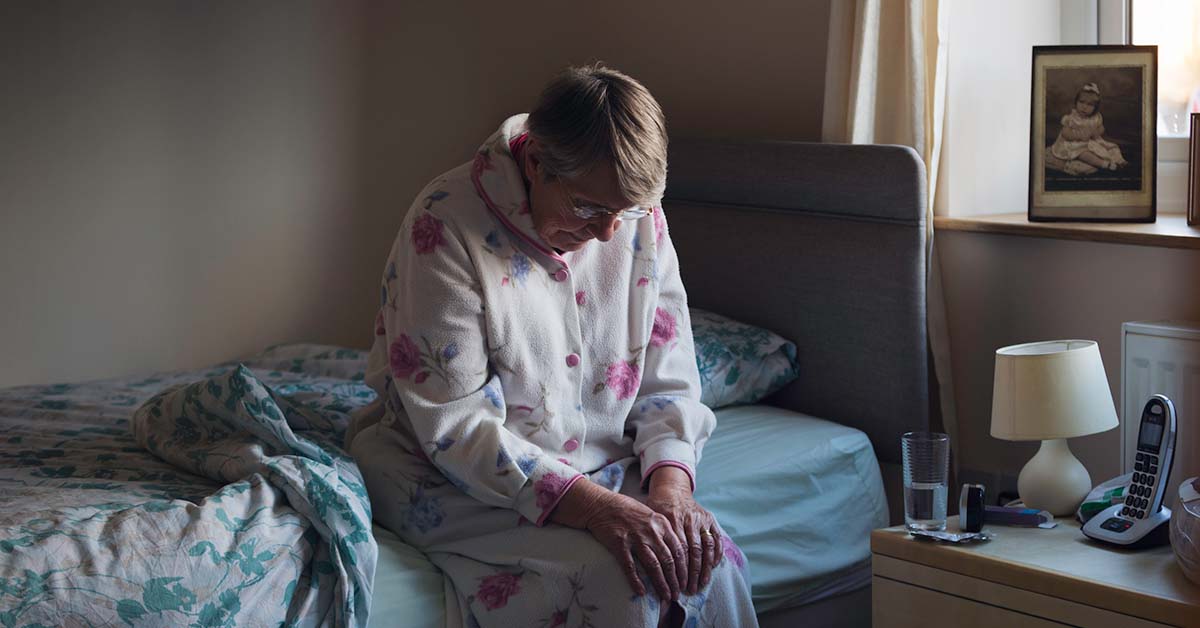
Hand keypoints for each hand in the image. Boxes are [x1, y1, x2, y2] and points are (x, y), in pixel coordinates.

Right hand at [584, 491, 687, 600]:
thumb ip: (662, 530)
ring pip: (654, 565)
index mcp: (662, 523)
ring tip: (665, 596)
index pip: (679, 550)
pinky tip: (641, 591)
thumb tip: (675, 551)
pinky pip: (630, 566)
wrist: (601, 504)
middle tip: (676, 594)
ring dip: (661, 583)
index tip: (684, 581)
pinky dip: (636, 580)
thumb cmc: (626, 509)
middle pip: (668, 560)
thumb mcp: (650, 514)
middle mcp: (651, 531)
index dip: (684, 568)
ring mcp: (635, 538)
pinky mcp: (619, 544)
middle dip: (675, 580)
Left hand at [646, 466, 721, 594]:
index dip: (676, 571)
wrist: (671, 490)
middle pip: (692, 551)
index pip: (676, 550)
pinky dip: (717, 554)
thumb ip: (646, 537)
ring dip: (705, 567)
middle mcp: (687, 519)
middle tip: (689, 590)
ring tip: (702, 584)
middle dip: (692, 573)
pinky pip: (716, 538)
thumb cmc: (655, 509)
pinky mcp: (710, 518)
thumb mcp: (647, 519)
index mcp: (671, 519)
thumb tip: (636, 565)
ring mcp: (700, 519)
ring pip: (706, 547)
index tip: (675, 586)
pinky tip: (713, 567)